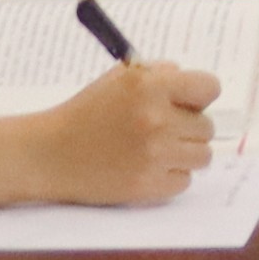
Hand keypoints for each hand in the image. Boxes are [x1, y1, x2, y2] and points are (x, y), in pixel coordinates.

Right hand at [20, 57, 219, 203]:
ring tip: (154, 150)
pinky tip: (143, 168)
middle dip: (187, 128)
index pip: (210, 88)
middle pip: (207, 127)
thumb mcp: (119, 79)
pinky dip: (169, 177)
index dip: (199, 96)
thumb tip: (191, 80)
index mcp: (150, 86)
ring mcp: (154, 155)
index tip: (187, 103)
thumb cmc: (85, 113)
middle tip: (159, 130)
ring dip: (183, 154)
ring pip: (203, 156)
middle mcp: (157, 119)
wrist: (49, 153)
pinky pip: (185, 181)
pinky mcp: (148, 185)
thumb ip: (159, 74)